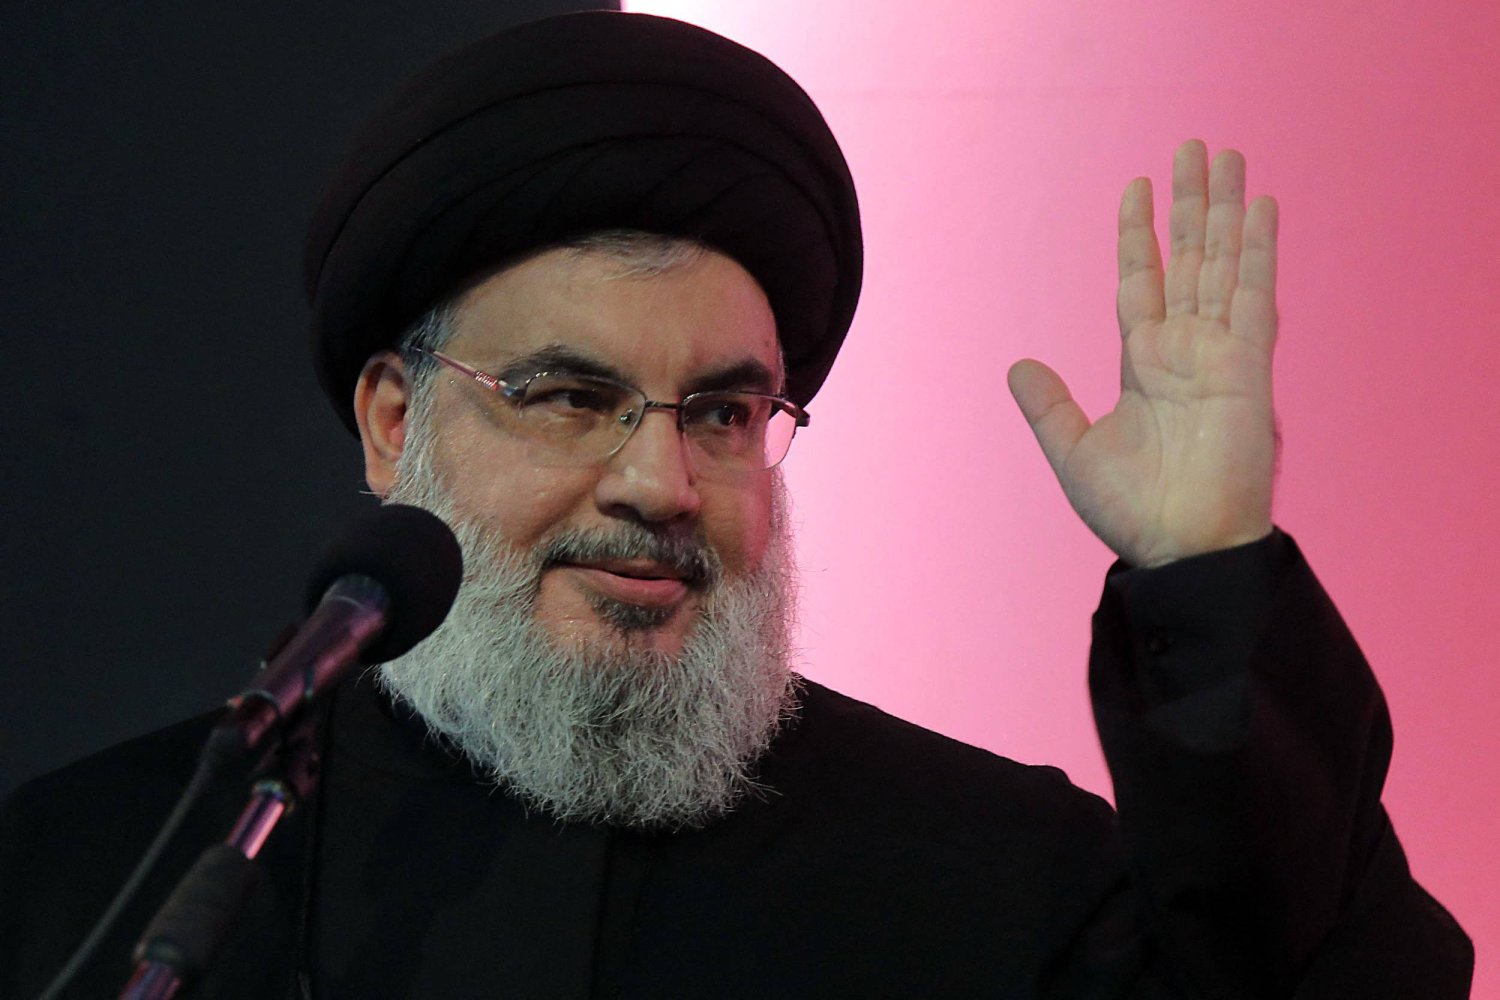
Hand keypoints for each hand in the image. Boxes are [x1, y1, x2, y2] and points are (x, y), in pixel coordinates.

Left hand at [1007, 140, 1278, 568]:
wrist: (1180, 549)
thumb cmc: (1133, 511)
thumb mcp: (1075, 452)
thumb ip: (1049, 406)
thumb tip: (1017, 364)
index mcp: (1144, 364)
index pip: (1141, 280)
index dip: (1139, 234)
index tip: (1136, 187)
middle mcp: (1186, 349)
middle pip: (1189, 257)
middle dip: (1192, 204)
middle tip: (1194, 147)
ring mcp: (1221, 354)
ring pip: (1224, 263)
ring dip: (1226, 210)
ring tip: (1228, 155)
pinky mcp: (1250, 369)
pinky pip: (1255, 297)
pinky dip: (1259, 251)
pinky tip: (1262, 207)